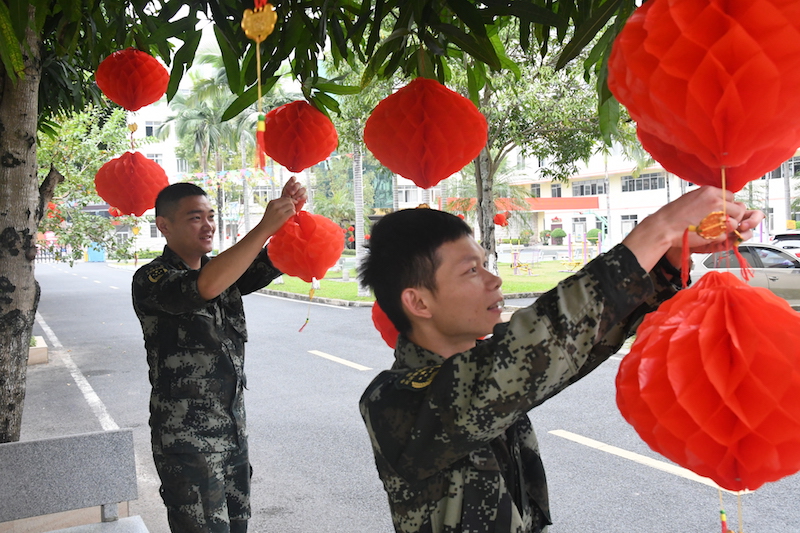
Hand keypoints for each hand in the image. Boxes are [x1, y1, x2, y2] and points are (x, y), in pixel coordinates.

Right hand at [260, 196, 296, 234]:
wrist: (263, 229)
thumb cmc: (267, 221)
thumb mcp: (270, 209)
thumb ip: (277, 205)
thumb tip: (288, 203)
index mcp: (272, 202)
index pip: (285, 198)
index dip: (290, 201)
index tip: (292, 205)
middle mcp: (275, 205)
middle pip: (289, 200)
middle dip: (293, 205)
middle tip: (292, 210)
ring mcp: (279, 210)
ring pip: (291, 206)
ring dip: (293, 209)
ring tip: (291, 214)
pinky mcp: (282, 216)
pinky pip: (292, 211)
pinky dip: (293, 213)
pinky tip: (291, 216)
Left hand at [281, 176, 306, 211]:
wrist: (286, 209)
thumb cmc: (284, 201)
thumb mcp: (284, 194)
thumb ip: (288, 189)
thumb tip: (292, 183)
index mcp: (290, 185)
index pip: (293, 179)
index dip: (293, 179)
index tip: (292, 180)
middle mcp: (296, 188)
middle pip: (298, 184)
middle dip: (295, 188)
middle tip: (291, 193)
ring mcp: (300, 193)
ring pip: (303, 189)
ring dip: (298, 193)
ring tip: (294, 198)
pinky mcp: (303, 198)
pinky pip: (305, 195)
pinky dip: (301, 197)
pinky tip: (297, 200)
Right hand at [623, 185, 763, 272]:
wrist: (663, 227)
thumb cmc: (672, 215)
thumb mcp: (690, 198)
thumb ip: (706, 198)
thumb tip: (716, 200)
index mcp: (709, 192)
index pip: (731, 196)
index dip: (727, 205)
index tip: (721, 211)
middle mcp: (716, 202)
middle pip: (737, 209)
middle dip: (731, 217)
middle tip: (721, 222)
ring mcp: (717, 217)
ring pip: (734, 223)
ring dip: (726, 228)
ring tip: (712, 230)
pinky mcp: (716, 231)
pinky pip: (725, 235)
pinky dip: (718, 238)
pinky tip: (706, 236)